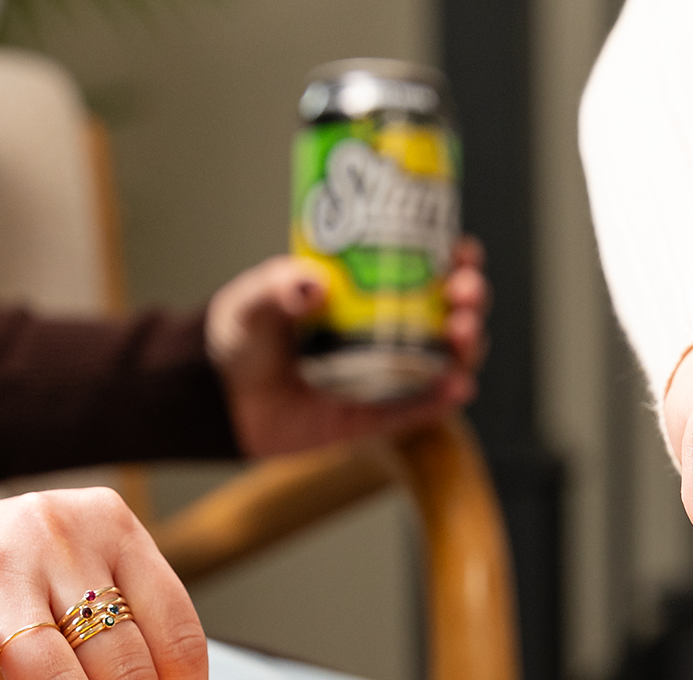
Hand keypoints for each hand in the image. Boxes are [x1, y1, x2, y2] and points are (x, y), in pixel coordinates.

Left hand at [206, 236, 488, 457]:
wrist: (223, 402)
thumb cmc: (240, 340)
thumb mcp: (252, 302)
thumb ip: (276, 290)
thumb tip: (312, 286)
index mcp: (364, 290)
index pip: (422, 266)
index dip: (452, 256)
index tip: (463, 248)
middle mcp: (384, 330)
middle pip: (447, 310)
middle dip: (468, 298)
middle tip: (465, 291)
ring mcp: (386, 375)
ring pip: (445, 358)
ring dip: (466, 344)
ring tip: (463, 333)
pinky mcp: (378, 418)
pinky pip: (420, 409)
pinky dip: (443, 399)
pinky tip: (458, 385)